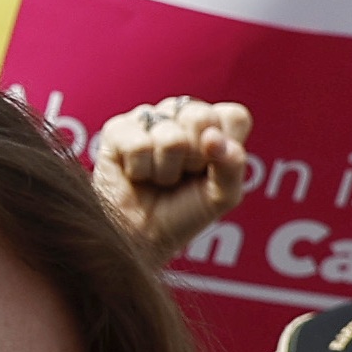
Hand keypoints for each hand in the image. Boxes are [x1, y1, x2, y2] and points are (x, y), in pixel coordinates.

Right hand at [88, 97, 253, 265]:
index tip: (213, 168)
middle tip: (183, 175)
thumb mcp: (223, 195)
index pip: (233, 116)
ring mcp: (148, 119)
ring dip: (166, 171)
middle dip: (194, 159)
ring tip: (159, 178)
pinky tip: (136, 174)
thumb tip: (212, 136)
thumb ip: (233, 164)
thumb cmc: (184, 213)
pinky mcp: (117, 129)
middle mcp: (180, 115)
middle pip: (201, 117)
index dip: (227, 145)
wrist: (141, 236)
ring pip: (170, 137)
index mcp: (213, 125)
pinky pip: (138, 145)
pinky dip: (140, 171)